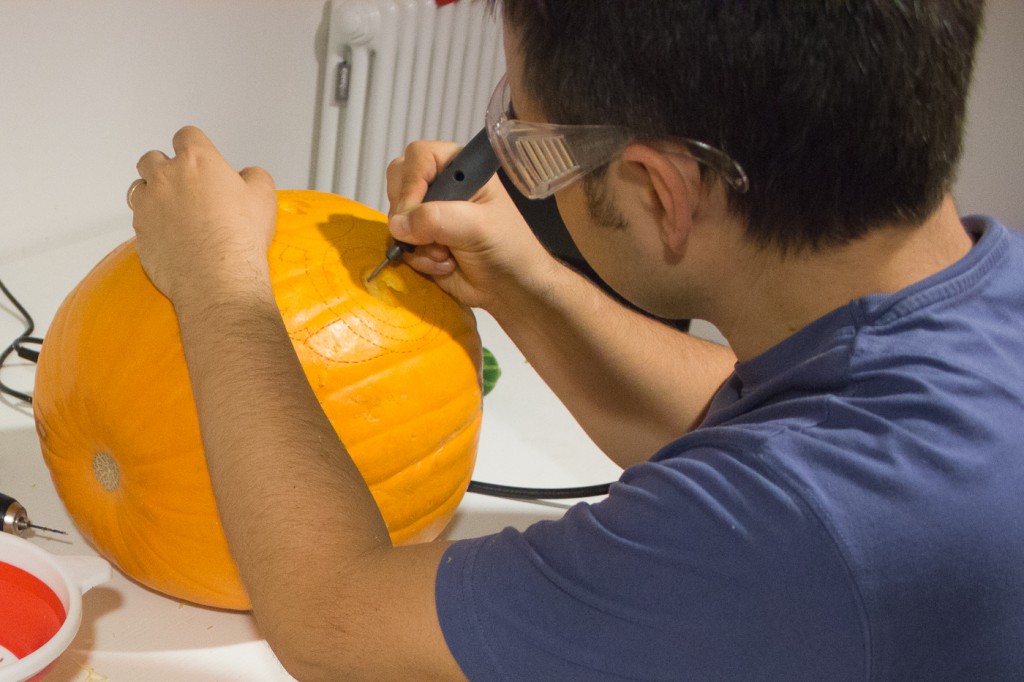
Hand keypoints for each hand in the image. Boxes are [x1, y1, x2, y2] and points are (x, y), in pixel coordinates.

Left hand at [128, 126, 277, 307]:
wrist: (218, 279)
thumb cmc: (241, 238)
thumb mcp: (264, 197)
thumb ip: (253, 175)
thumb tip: (246, 175)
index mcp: (197, 161)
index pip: (187, 136)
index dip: (194, 145)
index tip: (200, 158)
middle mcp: (166, 177)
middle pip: (152, 158)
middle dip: (165, 167)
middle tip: (184, 185)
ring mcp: (148, 204)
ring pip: (139, 187)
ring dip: (153, 193)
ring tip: (172, 210)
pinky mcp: (139, 232)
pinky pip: (139, 219)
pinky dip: (151, 223)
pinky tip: (170, 236)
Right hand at [385, 139, 557, 311]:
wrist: (510, 288)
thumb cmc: (506, 249)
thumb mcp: (477, 227)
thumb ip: (436, 219)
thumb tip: (397, 225)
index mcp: (460, 170)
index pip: (419, 157)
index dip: (411, 183)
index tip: (415, 213)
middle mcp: (441, 186)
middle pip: (398, 181)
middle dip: (409, 214)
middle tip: (430, 235)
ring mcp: (427, 213)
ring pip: (396, 217)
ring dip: (417, 243)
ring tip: (447, 255)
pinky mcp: (420, 240)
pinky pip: (398, 243)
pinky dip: (417, 258)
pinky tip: (444, 265)